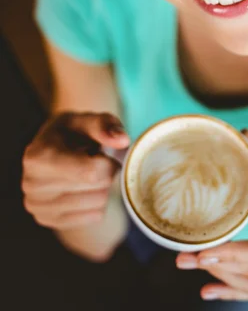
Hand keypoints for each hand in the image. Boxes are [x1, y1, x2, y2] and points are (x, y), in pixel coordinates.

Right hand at [22, 111, 129, 229]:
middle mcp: (32, 184)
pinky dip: (97, 202)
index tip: (104, 153)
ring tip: (87, 172)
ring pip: (98, 204)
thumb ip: (105, 125)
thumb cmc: (72, 132)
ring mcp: (37, 206)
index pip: (91, 172)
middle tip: (95, 160)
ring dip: (103, 187)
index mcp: (38, 156)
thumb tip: (122, 140)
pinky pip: (94, 217)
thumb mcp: (86, 120)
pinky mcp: (47, 220)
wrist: (52, 150)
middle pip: (97, 187)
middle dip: (106, 172)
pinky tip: (82, 187)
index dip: (108, 162)